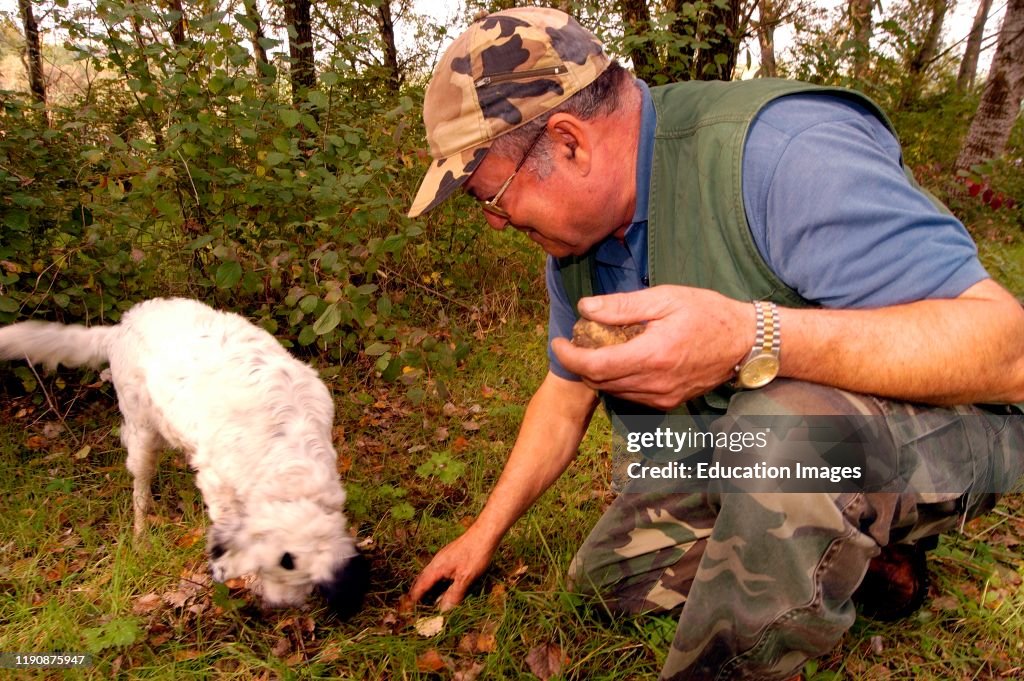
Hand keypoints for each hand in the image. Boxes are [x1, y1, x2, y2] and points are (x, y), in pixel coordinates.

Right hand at [406, 528, 496, 611]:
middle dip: (418, 594)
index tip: (410, 610)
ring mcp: (442, 558)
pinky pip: (437, 572)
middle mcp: (435, 562)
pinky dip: (436, 582)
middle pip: (422, 580)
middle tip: (416, 607)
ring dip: (427, 588)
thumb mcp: (465, 578)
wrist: (485, 533)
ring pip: (430, 575)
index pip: (420, 586)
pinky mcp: (450, 556)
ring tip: (427, 600)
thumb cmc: (475, 554)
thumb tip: (442, 611)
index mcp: (436, 568)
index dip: (414, 599)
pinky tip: (442, 586)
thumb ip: (454, 594)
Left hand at [551, 286, 752, 409]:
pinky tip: (620, 359)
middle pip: (599, 381)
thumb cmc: (708, 313)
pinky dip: (616, 379)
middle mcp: (655, 383)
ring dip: (597, 372)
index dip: (569, 356)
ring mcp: (662, 397)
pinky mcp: (668, 402)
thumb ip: (623, 306)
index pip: (595, 365)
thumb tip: (586, 307)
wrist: (745, 343)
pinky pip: (630, 395)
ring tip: (595, 347)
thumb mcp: (665, 299)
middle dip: (580, 363)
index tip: (558, 342)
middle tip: (575, 340)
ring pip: (613, 391)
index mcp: (652, 355)